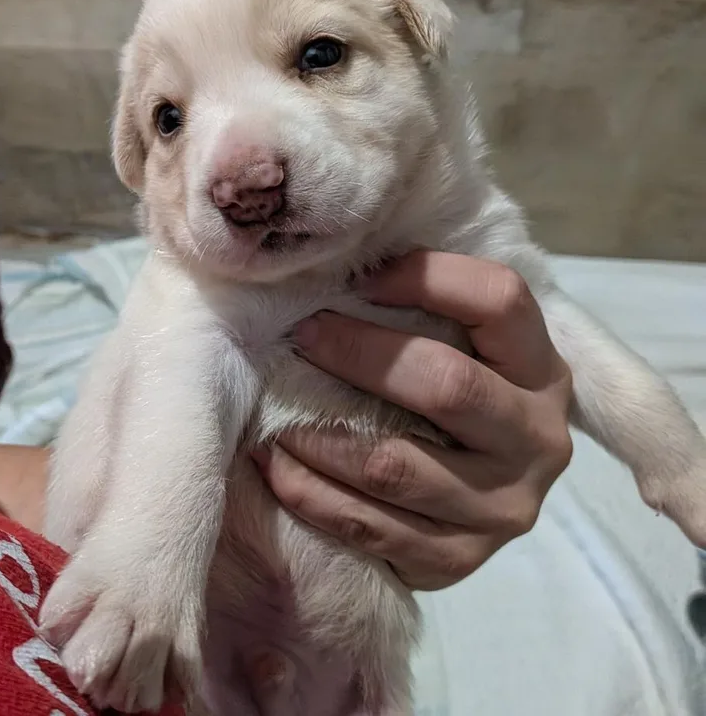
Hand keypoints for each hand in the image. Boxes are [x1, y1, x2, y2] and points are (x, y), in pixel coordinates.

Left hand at [253, 251, 572, 589]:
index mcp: (543, 371)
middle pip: (446, 385)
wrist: (477, 497)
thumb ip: (433, 306)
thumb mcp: (468, 348)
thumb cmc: (454, 398)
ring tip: (272, 410)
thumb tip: (345, 257)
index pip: (499, 300)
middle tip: (302, 336)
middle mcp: (537, 440)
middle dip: (358, 354)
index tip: (362, 279)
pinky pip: (370, 527)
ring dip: (318, 433)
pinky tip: (276, 464)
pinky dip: (310, 493)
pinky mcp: (460, 558)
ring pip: (394, 467)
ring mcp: (503, 508)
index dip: (427, 277)